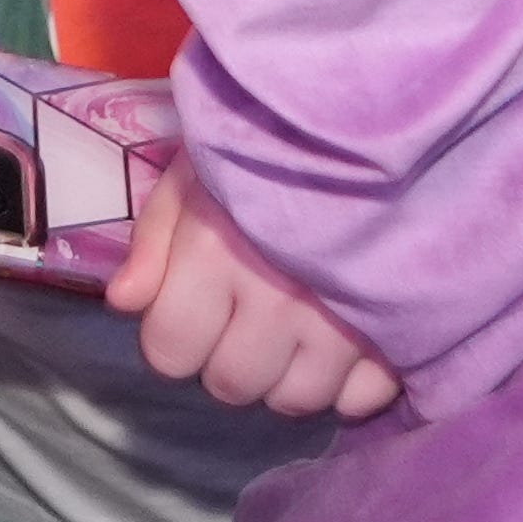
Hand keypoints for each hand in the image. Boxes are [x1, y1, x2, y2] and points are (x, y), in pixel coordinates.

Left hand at [100, 164, 400, 420]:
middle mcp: (278, 301)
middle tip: (243, 318)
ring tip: (291, 330)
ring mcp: (344, 324)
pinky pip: (358, 400)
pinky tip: (341, 342)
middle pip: (232, 384)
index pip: (170, 352)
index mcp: (218, 256)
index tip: (189, 309)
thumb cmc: (272, 146)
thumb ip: (153, 239)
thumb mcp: (196, 173)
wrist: (376, 121)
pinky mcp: (397, 333)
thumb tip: (124, 303)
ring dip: (284, 375)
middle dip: (224, 359)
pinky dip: (346, 382)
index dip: (172, 336)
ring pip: (294, 400)